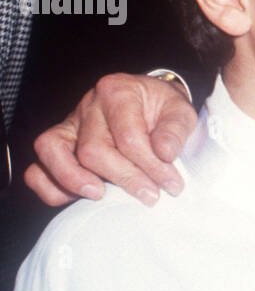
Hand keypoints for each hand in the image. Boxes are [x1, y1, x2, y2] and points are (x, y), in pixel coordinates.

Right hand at [25, 74, 198, 205]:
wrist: (149, 103)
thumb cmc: (162, 109)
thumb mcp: (181, 111)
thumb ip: (176, 130)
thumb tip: (164, 153)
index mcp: (117, 91)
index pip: (128, 136)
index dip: (151, 166)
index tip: (172, 185)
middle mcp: (88, 106)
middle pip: (93, 150)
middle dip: (124, 179)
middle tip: (151, 196)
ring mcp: (68, 126)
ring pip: (51, 152)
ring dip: (75, 181)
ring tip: (102, 196)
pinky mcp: (58, 146)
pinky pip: (37, 169)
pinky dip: (51, 188)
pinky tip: (78, 199)